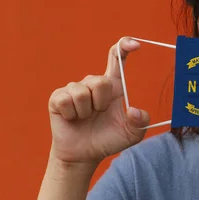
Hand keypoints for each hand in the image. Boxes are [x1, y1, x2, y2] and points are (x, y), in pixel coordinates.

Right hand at [47, 37, 149, 164]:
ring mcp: (74, 88)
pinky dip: (72, 114)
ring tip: (85, 118)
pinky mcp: (58, 97)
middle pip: (100, 81)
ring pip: (82, 92)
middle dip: (101, 103)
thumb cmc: (109, 139)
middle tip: (99, 114)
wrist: (85, 155)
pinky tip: (72, 119)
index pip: (117, 59)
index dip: (124, 47)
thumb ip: (140, 122)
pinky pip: (66, 100)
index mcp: (112, 86)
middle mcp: (92, 83)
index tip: (135, 44)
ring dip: (86, 111)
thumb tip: (132, 111)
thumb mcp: (132, 134)